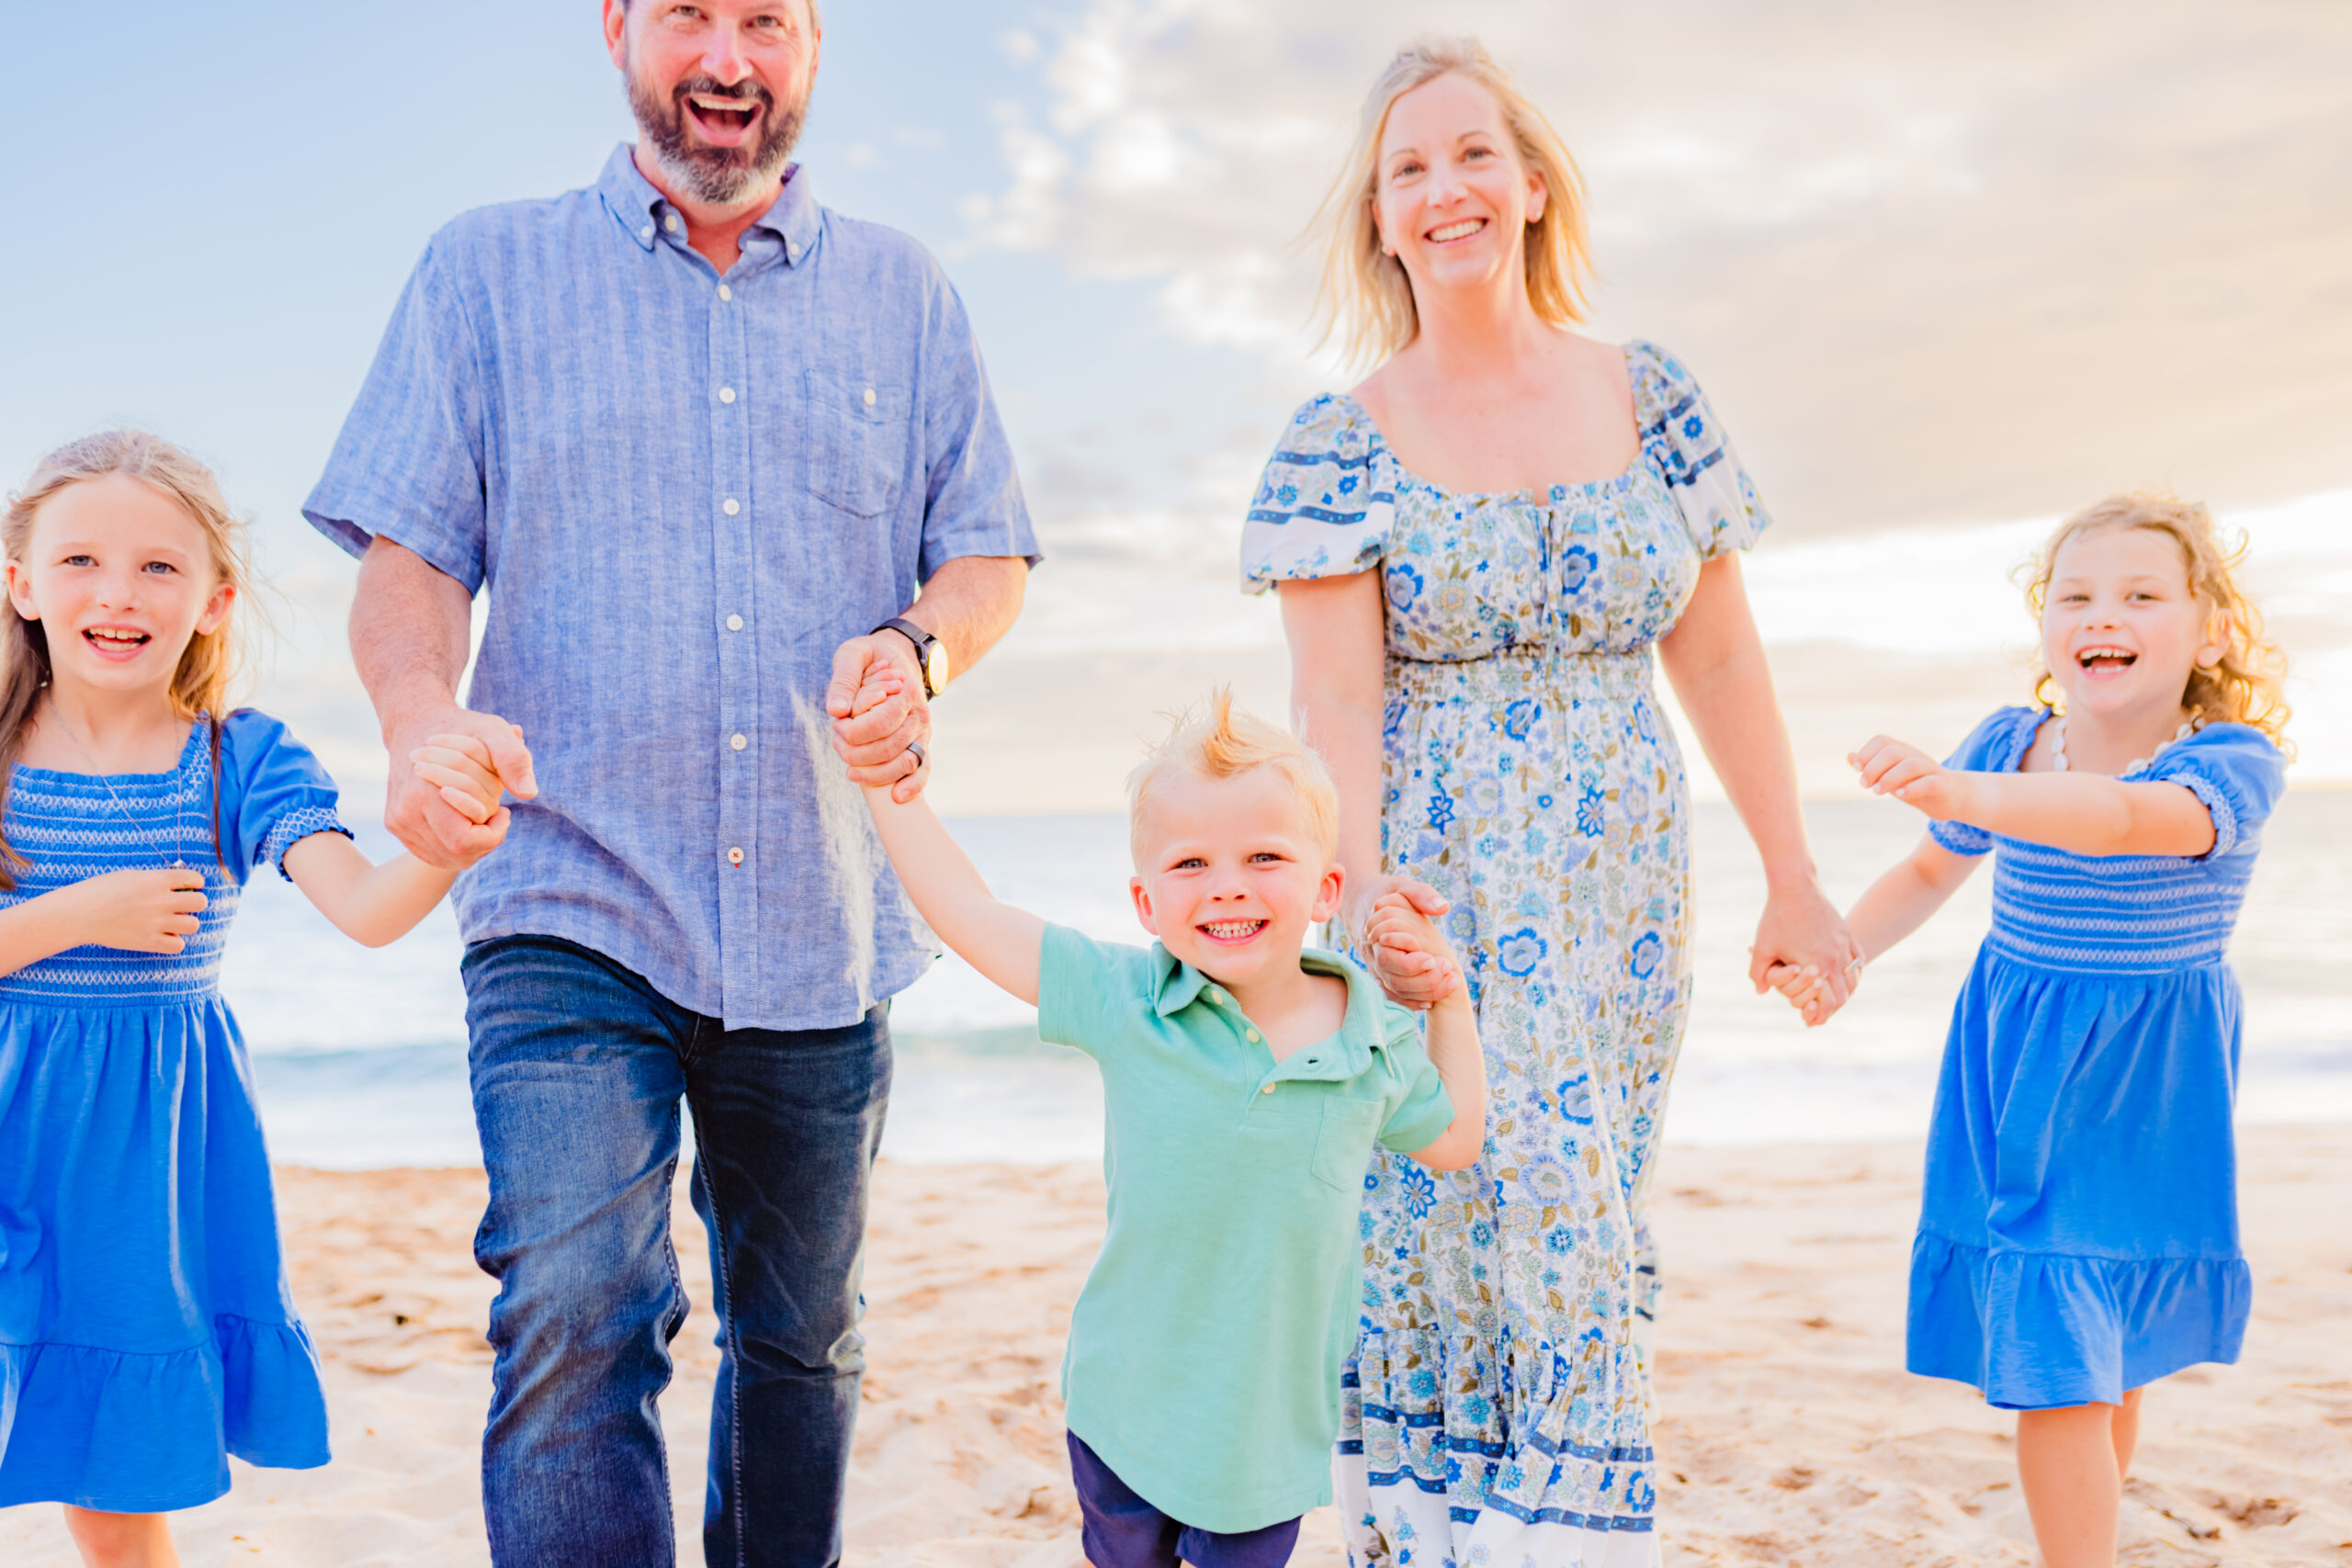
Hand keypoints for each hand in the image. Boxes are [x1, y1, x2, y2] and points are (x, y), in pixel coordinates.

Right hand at [60, 867, 208, 954]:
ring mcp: (156, 922)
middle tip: (181, 906)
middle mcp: (161, 901)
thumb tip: (179, 884)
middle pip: (201, 902)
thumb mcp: (131, 876)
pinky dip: (174, 942)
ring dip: (185, 923)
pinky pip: (178, 946)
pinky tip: (162, 936)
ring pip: (194, 925)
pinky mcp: (148, 942)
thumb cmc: (100, 890)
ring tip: (171, 922)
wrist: (78, 913)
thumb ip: (157, 880)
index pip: (195, 879)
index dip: (194, 883)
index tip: (188, 887)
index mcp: (157, 880)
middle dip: (194, 903)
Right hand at [385, 703, 534, 870]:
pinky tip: (465, 819)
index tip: (504, 811)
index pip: (464, 841)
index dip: (492, 834)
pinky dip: (456, 843)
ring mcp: (397, 822)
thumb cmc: (462, 729)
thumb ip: (513, 759)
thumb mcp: (493, 732)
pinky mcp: (395, 826)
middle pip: (457, 855)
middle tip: (496, 814)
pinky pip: (433, 852)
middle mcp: (403, 814)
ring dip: (473, 843)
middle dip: (485, 840)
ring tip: (480, 815)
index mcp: (421, 794)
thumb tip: (528, 792)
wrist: (416, 724)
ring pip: (446, 858)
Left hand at [827, 630, 930, 803]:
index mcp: (905, 691)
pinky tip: (896, 796)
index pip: (880, 723)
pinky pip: (923, 769)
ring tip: (850, 769)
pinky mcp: (920, 744)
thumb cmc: (871, 656)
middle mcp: (919, 714)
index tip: (836, 724)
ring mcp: (922, 732)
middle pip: (889, 747)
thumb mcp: (852, 654)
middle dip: (857, 753)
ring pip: (904, 762)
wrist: (898, 657)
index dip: (853, 731)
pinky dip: (912, 785)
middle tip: (837, 744)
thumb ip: (843, 679)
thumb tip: (836, 711)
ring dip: (874, 773)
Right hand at [1345, 874, 1457, 1010]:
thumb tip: (1443, 907)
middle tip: (1447, 968)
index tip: (1433, 958)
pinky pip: (1393, 994)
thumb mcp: (1402, 886)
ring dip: (1424, 992)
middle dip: (1424, 980)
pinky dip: (1411, 1001)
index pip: (1389, 958)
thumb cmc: (1384, 893)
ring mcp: (1376, 967)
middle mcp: (1373, 955)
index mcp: (1375, 934)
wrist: (1361, 903)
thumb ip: (1422, 895)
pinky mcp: (1381, 973)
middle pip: (1395, 980)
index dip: (1412, 964)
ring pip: (1395, 991)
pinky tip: (1431, 1000)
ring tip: (1449, 981)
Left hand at [1747, 876, 1861, 1014]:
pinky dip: (1853, 973)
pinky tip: (1843, 974)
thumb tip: (1760, 991)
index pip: (1828, 1004)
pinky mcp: (1847, 934)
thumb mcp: (1762, 948)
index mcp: (1818, 967)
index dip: (1821, 1016)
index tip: (1812, 1020)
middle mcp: (1837, 959)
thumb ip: (1758, 974)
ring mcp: (1845, 946)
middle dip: (1833, 1008)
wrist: (1795, 886)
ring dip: (1845, 991)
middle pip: (1844, 996)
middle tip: (1821, 1012)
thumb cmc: (1776, 917)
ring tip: (1832, 996)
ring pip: (1854, 979)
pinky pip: (1859, 960)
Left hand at [1851, 735, 1973, 820]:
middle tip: (1865, 785)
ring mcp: (1931, 770)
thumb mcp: (1891, 777)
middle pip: (1893, 751)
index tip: (1857, 768)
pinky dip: (1912, 787)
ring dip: (1890, 778)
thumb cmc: (1916, 785)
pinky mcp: (1943, 785)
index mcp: (1903, 752)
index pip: (1882, 741)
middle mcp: (1916, 756)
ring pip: (1911, 765)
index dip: (1867, 752)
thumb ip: (1871, 767)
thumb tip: (1850, 757)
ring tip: (1878, 792)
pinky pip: (1929, 782)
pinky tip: (1899, 795)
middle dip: (1874, 767)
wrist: (1951, 798)